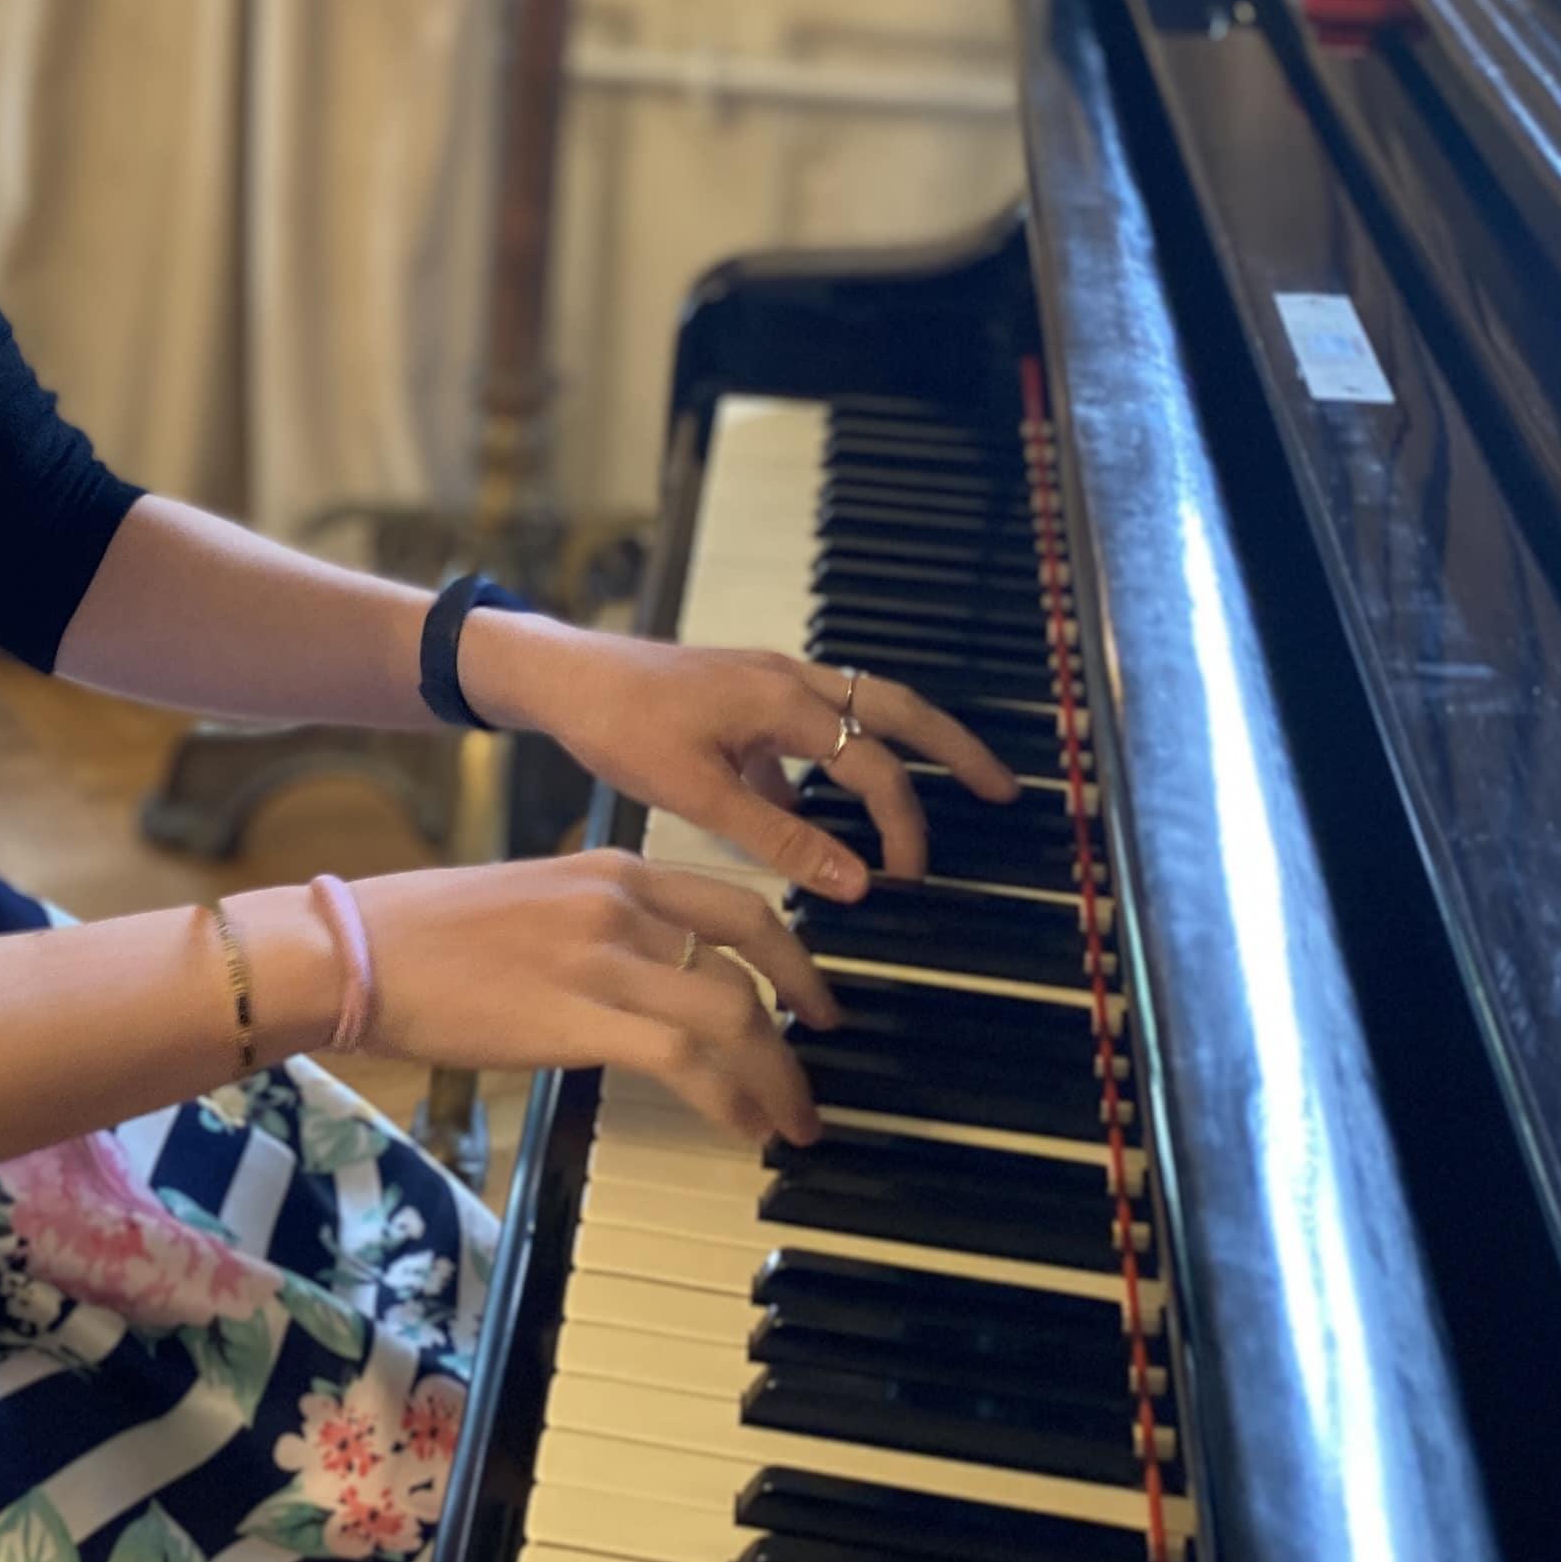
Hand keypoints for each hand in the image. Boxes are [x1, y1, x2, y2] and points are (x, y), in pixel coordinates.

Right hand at [265, 851, 837, 1145]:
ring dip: (778, 1077)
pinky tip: (743, 1127)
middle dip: (803, 1019)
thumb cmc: (422, 933)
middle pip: (751, 960)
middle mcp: (622, 904)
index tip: (810, 996)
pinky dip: (731, 1099)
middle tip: (815, 1067)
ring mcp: (603, 959)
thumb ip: (595, 924)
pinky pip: (688, 1061)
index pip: (738, 904)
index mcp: (613, 869)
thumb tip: (640, 975)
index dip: (793, 956)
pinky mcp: (579, 1017)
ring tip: (792, 1121)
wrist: (356, 950)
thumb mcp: (529, 899)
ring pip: (733, 1014)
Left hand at [459, 612, 1023, 900]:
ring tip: (937, 785)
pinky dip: (831, 757)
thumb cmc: (618, 726)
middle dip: (955, 748)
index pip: (874, 766)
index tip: (909, 877)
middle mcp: (788, 679)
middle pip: (896, 709)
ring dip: (901, 745)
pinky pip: (809, 722)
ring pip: (859, 707)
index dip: (903, 825)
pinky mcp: (743, 694)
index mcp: (783, 701)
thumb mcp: (696, 793)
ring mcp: (767, 681)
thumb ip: (778, 838)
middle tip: (1002, 789)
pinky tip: (815, 809)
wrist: (559, 677)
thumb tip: (856, 883)